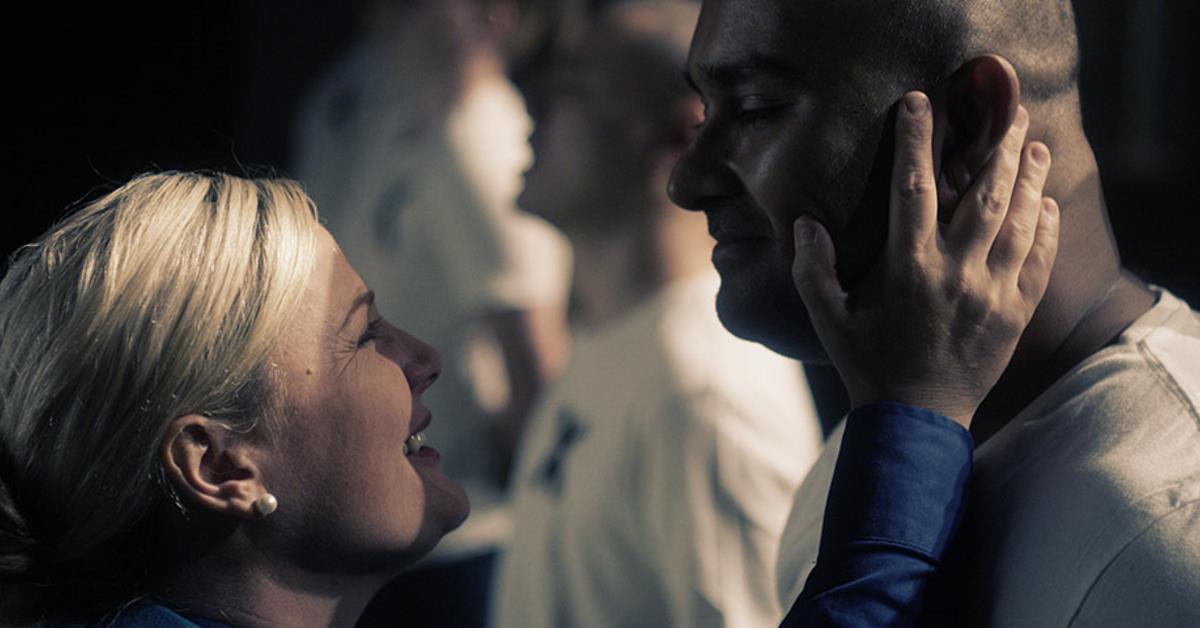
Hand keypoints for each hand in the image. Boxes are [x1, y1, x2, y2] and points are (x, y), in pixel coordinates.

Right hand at [790, 91, 1058, 426]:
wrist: (918, 418)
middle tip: (1007, 112)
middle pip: (983, 195)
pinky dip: (1044, 229)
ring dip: (1028, 179)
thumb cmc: (868, 365)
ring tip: (1034, 144)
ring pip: (1017, 222)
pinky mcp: (1015, 314)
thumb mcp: (829, 319)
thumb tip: (804, 223)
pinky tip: (1047, 203)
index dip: (917, 142)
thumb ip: (811, 271)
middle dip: (995, 148)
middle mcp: (955, 274)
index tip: (920, 104)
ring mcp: (992, 294)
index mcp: (908, 269)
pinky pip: (1037, 262)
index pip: (912, 189)